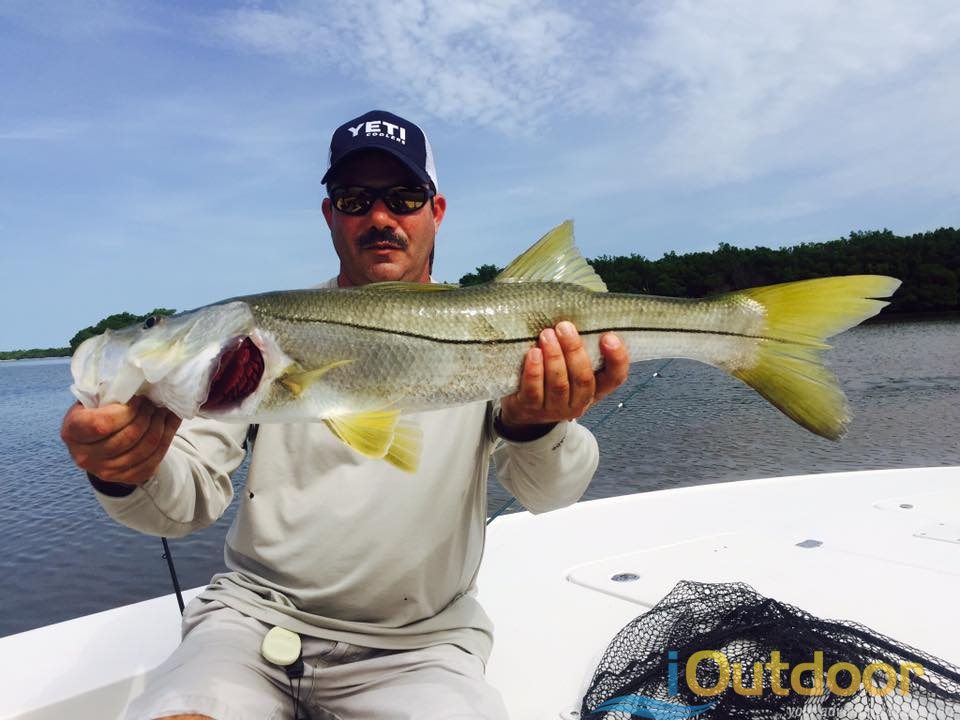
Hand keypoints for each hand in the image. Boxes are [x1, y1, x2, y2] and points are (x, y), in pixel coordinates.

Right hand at [61, 396, 181, 485]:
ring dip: (160, 426)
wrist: (97, 444)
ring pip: (144, 449)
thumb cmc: (96, 413)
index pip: (102, 424)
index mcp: (73, 432)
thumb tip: (140, 385)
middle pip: (128, 437)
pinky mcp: (126, 478)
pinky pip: (154, 459)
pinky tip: (170, 422)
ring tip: (164, 410)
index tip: (139, 399)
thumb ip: (109, 394)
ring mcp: (106, 471)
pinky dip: (166, 438)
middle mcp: (85, 456)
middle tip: (156, 403)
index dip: (126, 411)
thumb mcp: (93, 400)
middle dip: (147, 416)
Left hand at [498, 321, 629, 436]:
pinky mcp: (531, 409)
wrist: (525, 409)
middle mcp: (579, 403)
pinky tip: (533, 353)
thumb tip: (578, 315)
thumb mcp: (572, 366)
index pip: (615, 377)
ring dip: (554, 357)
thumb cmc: (552, 379)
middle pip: (583, 378)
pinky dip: (534, 371)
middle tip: (564, 327)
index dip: (617, 358)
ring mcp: (555, 409)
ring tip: (547, 335)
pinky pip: (534, 390)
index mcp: (596, 389)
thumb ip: (579, 350)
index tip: (609, 336)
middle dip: (574, 351)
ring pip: (559, 384)